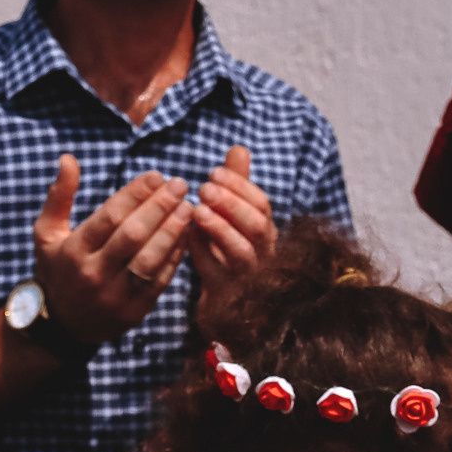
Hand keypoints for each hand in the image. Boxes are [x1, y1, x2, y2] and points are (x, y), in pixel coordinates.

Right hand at [30, 154, 195, 345]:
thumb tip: (68, 158)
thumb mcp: (46, 234)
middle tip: (180, 185)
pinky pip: (159, 281)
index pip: (110, 217)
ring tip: (189, 208)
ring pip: (150, 259)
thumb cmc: (58, 269)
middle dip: (160, 206)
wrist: (62, 326)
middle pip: (133, 235)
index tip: (157, 175)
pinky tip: (186, 235)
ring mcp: (114, 296)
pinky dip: (175, 257)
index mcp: (73, 251)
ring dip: (173, 231)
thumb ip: (59, 196)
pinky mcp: (133, 312)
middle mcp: (93, 274)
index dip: (136, 193)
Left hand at [189, 145, 276, 325]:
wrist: (222, 302)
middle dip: (232, 205)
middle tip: (204, 188)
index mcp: (265, 231)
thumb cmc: (227, 251)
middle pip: (258, 228)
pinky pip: (216, 274)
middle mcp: (261, 253)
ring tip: (197, 211)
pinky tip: (186, 237)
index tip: (213, 171)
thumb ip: (237, 184)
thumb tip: (239, 148)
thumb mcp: (233, 215)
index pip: (262, 204)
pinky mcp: (226, 294)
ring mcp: (245, 276)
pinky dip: (202, 254)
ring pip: (241, 253)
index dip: (240, 186)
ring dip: (219, 229)